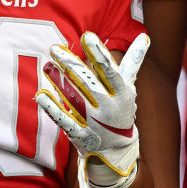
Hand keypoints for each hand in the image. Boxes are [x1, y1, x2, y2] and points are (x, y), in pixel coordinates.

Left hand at [37, 32, 148, 186]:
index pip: (110, 71)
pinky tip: (41, 95)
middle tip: (54, 49)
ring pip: (74, 98)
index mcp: (122, 93)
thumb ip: (133, 62)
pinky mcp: (79, 134)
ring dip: (59, 82)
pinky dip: (52, 108)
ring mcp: (93, 121)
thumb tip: (145, 36)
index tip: (88, 36)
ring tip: (47, 66)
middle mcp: (108, 107)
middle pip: (88, 83)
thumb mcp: (129, 87)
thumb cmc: (121, 110)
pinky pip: (64, 120)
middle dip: (71, 65)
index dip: (99, 54)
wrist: (118, 151)